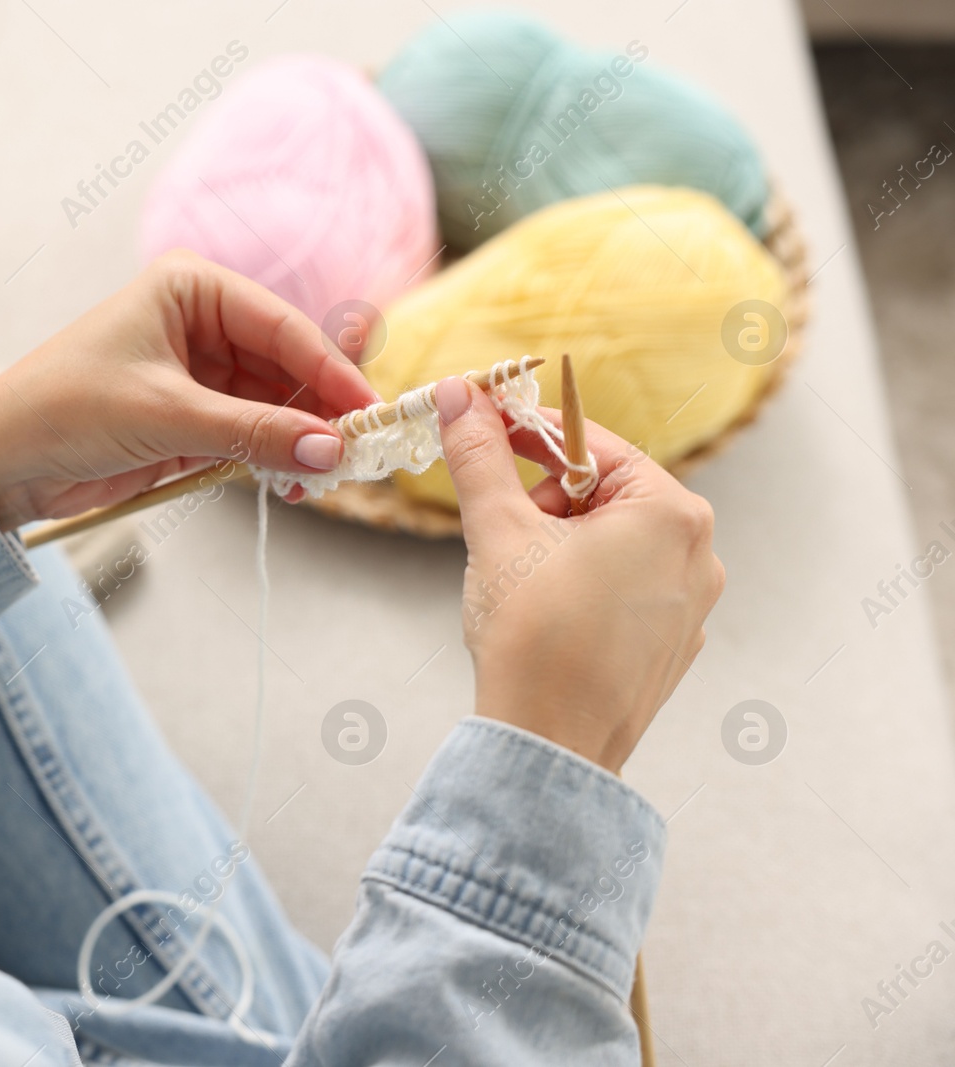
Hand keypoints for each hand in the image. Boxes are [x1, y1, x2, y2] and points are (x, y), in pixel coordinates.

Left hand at [0, 250, 378, 529]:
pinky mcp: (195, 419)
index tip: (370, 414)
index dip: (332, 372)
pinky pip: (253, 435)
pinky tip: (293, 483)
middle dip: (321, 411)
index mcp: (193, 289)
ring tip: (324, 478)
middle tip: (357, 454)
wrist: (1, 461)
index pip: (284, 326)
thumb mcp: (165, 417)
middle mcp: (203, 323)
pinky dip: (275, 459)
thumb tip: (330, 450)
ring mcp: (202, 374)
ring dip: (301, 441)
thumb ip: (252, 433)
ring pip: (277, 405)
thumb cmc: (64, 409)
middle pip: (289, 365)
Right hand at [434, 378, 724, 772]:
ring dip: (559, 543)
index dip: (528, 433)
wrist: (550, 745)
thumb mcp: (498, 530)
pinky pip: (626, 590)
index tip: (484, 426)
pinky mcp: (672, 646)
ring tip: (519, 580)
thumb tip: (459, 397)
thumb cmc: (534, 636)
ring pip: (614, 544)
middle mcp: (700, 554)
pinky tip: (547, 617)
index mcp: (671, 512)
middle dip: (545, 500)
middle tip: (500, 526)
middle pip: (605, 493)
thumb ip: (480, 456)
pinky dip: (583, 586)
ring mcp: (692, 606)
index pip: (591, 444)